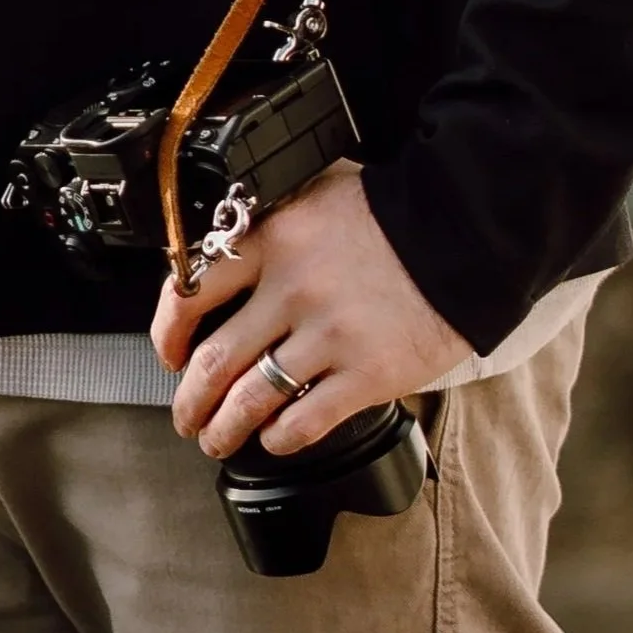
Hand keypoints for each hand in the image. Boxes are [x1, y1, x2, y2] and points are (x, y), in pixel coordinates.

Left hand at [151, 159, 472, 457]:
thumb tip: (224, 252)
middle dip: (190, 401)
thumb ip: (271, 222)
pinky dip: (279, 438)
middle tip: (187, 415)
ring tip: (218, 439)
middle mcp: (292, 289)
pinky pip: (304, 422)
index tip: (169, 353)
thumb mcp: (316, 193)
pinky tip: (275, 439)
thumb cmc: (391, 213)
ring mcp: (329, 336)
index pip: (191, 291)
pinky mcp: (367, 374)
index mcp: (273, 238)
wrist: (463, 232)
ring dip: (224, 429)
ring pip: (251, 401)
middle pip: (214, 362)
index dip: (169, 333)